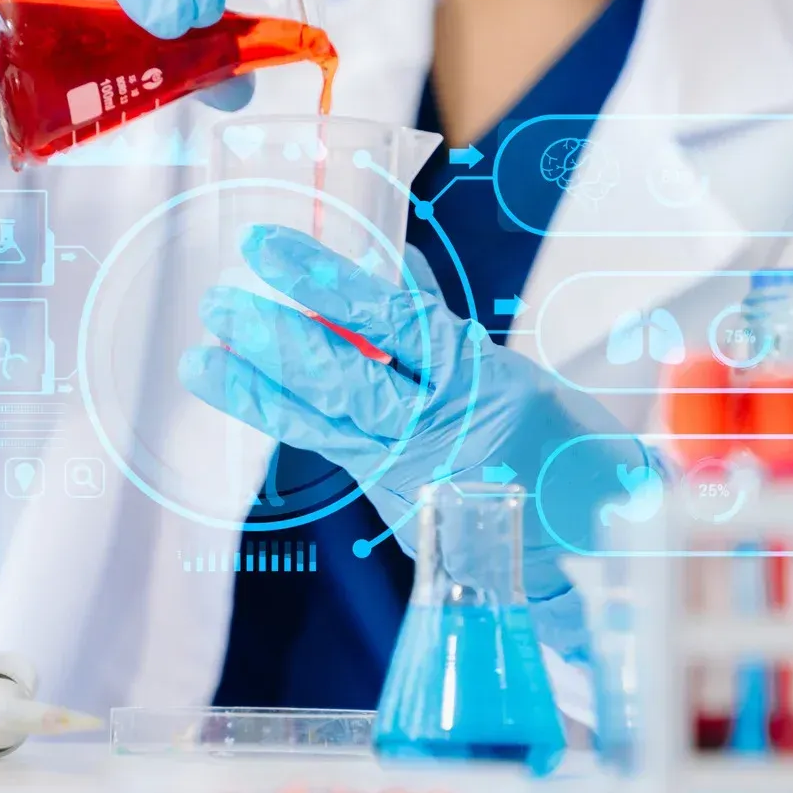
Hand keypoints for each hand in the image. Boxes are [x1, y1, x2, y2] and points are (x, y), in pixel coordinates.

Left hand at [178, 225, 645, 654]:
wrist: (588, 541)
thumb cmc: (556, 442)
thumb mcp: (512, 371)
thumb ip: (442, 323)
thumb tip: (390, 262)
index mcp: (481, 382)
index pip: (395, 320)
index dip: (328, 283)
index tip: (274, 250)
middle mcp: (443, 429)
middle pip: (345, 377)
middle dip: (275, 338)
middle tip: (219, 301)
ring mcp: (412, 471)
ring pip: (323, 422)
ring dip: (256, 385)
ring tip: (203, 354)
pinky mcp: (392, 502)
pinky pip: (329, 446)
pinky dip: (282, 414)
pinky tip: (240, 386)